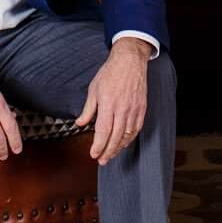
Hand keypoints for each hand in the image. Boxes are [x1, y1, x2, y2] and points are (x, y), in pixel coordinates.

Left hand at [75, 38, 150, 164]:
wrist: (130, 61)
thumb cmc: (110, 73)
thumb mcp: (94, 89)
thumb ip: (88, 109)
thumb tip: (80, 123)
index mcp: (108, 104)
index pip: (104, 131)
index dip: (98, 146)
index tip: (93, 154)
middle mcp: (122, 109)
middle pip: (115, 137)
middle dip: (108, 151)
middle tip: (101, 160)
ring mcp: (134, 109)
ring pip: (127, 135)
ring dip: (118, 148)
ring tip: (111, 155)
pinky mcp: (141, 109)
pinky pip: (136, 129)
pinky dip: (129, 139)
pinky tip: (123, 143)